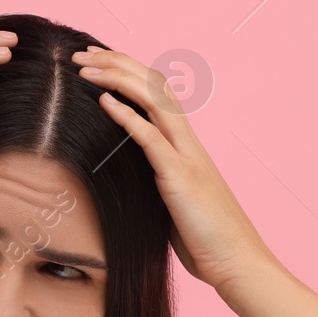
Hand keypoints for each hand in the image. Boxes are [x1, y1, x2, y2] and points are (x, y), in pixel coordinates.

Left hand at [71, 46, 274, 290]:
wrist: (237, 264)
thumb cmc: (205, 240)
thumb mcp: (172, 203)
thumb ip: (155, 182)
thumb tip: (126, 178)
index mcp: (184, 146)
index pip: (156, 93)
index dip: (126, 72)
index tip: (94, 62)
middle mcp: (188, 143)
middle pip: (154, 85)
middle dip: (116, 63)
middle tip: (80, 53)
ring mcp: (187, 157)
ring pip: (154, 100)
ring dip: (117, 78)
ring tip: (84, 67)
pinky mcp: (181, 178)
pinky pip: (152, 138)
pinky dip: (127, 116)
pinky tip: (103, 101)